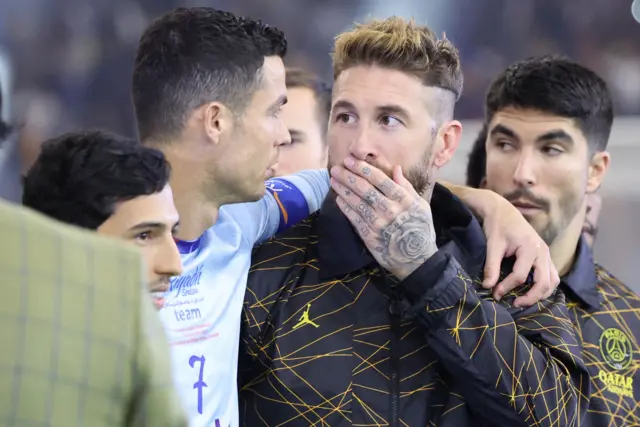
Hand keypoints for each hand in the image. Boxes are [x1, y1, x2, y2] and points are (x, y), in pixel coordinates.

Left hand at [329, 157, 437, 280]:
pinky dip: (345, 207)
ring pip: (356, 202)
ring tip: (333, 179)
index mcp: (403, 199)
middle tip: (336, 168)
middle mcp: (389, 209)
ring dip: (343, 189)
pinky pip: (354, 218)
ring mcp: (377, 223)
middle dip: (348, 176)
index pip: (379, 179)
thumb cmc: (420, 228)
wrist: (416, 259)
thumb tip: (396, 168)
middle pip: (364, 188)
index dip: (363, 168)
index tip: (350, 160)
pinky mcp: (369, 235)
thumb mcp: (420, 205)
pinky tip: (338, 198)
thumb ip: (406, 186)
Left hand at [479, 190, 559, 305]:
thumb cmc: (497, 227)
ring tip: (525, 301)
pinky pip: (552, 275)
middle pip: (543, 282)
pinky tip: (532, 292)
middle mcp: (543, 251)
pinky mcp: (545, 256)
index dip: (506, 287)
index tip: (494, 293)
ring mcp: (547, 253)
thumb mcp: (492, 246)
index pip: (520, 275)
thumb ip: (491, 267)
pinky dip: (545, 286)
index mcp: (530, 247)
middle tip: (515, 304)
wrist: (503, 211)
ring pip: (552, 281)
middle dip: (530, 297)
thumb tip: (487, 287)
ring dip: (541, 294)